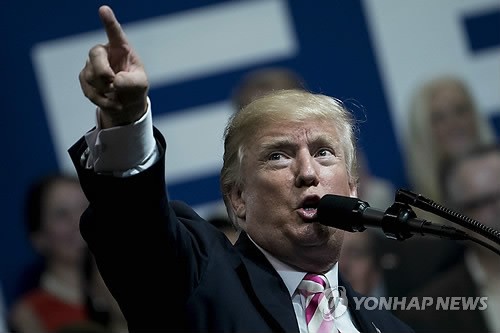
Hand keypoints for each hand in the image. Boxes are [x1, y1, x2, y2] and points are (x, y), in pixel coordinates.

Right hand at [79, 5, 148, 127]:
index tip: (104, 9)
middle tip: (113, 84)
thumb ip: (131, 82)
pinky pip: (88, 89)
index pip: (114, 32)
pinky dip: (101, 99)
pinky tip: (111, 101)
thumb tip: (114, 82)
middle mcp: (105, 52)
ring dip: (105, 90)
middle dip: (103, 72)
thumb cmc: (135, 88)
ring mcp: (92, 64)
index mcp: (121, 48)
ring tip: (118, 97)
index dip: (109, 21)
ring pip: (90, 75)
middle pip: (95, 54)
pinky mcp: (85, 78)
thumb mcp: (140, 85)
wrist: (125, 103)